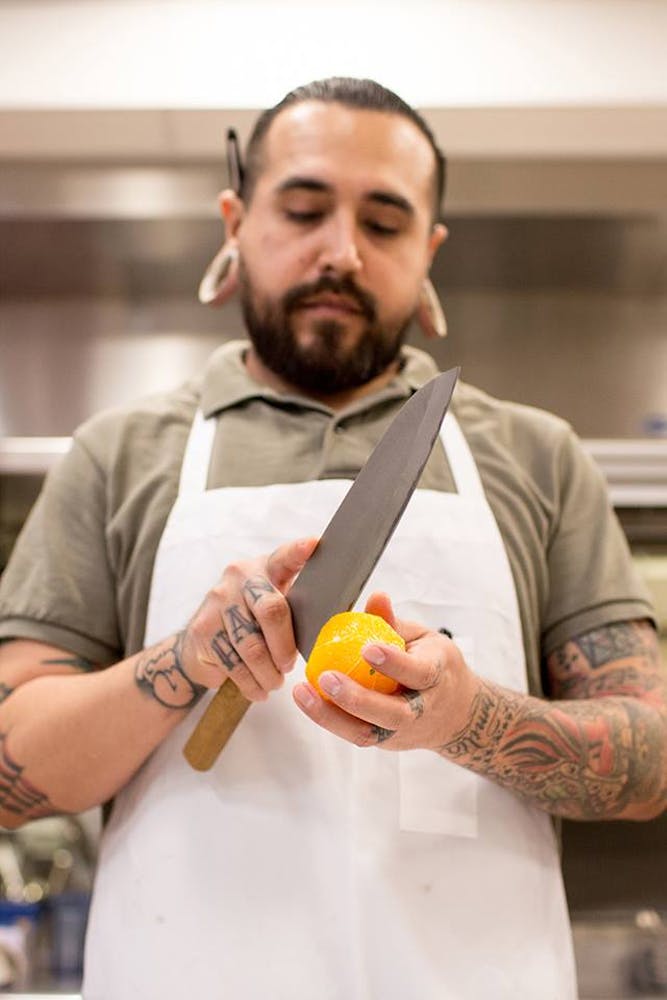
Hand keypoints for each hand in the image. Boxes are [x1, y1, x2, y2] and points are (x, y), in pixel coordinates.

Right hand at [180, 536, 317, 700]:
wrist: (200, 644)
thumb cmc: (250, 623)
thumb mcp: (273, 605)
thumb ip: (296, 606)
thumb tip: (333, 627)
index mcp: (264, 568)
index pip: (284, 557)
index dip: (299, 551)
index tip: (315, 545)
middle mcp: (239, 578)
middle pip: (272, 610)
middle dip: (285, 646)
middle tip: (289, 665)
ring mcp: (217, 602)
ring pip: (252, 645)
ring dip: (268, 672)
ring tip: (274, 682)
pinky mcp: (202, 630)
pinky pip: (233, 663)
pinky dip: (251, 683)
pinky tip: (258, 689)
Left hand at [293, 593, 479, 750]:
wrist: (456, 714)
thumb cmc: (435, 666)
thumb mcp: (424, 639)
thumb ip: (396, 623)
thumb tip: (376, 598)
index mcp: (437, 677)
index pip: (418, 673)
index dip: (394, 663)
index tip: (368, 648)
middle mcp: (422, 711)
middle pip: (391, 714)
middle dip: (357, 699)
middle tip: (326, 677)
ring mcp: (402, 732)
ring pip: (369, 733)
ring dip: (332, 716)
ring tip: (303, 693)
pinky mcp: (385, 742)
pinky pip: (356, 734)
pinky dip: (330, 719)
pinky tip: (307, 700)